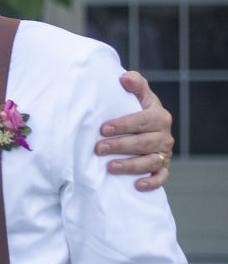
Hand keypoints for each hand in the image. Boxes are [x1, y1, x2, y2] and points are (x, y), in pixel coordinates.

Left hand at [95, 71, 173, 191]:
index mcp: (159, 116)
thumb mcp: (138, 93)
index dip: (123, 125)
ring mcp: (164, 153)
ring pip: (150, 162)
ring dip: (130, 166)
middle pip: (143, 143)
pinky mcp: (163, 168)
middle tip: (98, 148)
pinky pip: (161, 177)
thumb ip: (135, 83)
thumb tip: (124, 78)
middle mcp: (164, 136)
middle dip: (120, 146)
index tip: (103, 128)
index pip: (142, 121)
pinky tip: (137, 185)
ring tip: (110, 167)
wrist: (145, 125)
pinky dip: (151, 183)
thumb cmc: (137, 108)